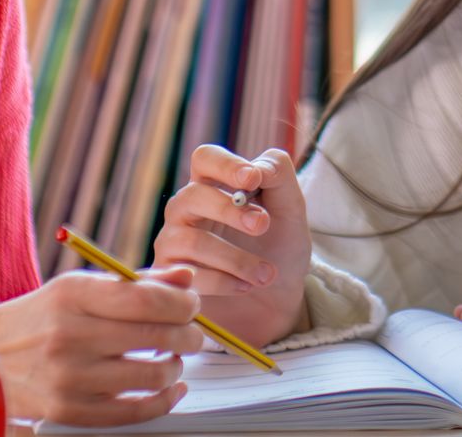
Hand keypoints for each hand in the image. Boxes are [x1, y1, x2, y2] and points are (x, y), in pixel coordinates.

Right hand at [0, 266, 203, 426]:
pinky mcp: (69, 411)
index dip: (181, 302)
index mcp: (73, 295)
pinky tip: (171, 388)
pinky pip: (133, 412)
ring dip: (176, 366)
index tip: (191, 305)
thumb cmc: (44, 317)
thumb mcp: (80, 287)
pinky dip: (163, 400)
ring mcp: (68, 377)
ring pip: (151, 375)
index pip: (145, 298)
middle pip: (154, 336)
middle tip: (194, 333)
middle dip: (189, 334)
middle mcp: (69, 335)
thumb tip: (187, 279)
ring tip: (175, 358)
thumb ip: (135, 282)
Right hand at [153, 145, 312, 349]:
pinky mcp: (171, 278)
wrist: (277, 303)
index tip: (253, 179)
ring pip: (192, 240)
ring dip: (236, 258)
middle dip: (231, 211)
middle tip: (263, 225)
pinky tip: (246, 287)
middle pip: (193, 195)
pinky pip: (189, 275)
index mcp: (213, 185)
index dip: (226, 165)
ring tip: (267, 274)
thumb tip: (256, 167)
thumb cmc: (279, 249)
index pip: (205, 158)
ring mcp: (173, 243)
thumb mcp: (291, 211)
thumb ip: (279, 178)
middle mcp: (186, 210)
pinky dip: (223, 282)